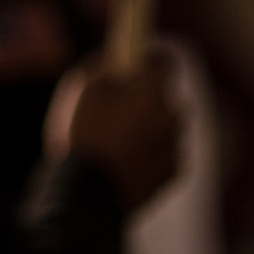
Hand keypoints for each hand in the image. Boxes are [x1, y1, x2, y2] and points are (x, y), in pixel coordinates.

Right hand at [44, 49, 185, 211]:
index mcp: (151, 92)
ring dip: (152, 128)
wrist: (88, 195)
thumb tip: (109, 59)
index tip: (138, 61)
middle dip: (149, 98)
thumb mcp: (78, 90)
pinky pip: (166, 154)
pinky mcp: (173, 174)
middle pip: (166, 98)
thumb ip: (99, 67)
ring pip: (168, 128)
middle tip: (121, 105)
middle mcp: (172, 117)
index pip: (166, 62)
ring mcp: (175, 147)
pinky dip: (153, 154)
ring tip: (120, 140)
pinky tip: (127, 161)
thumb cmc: (82, 137)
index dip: (151, 59)